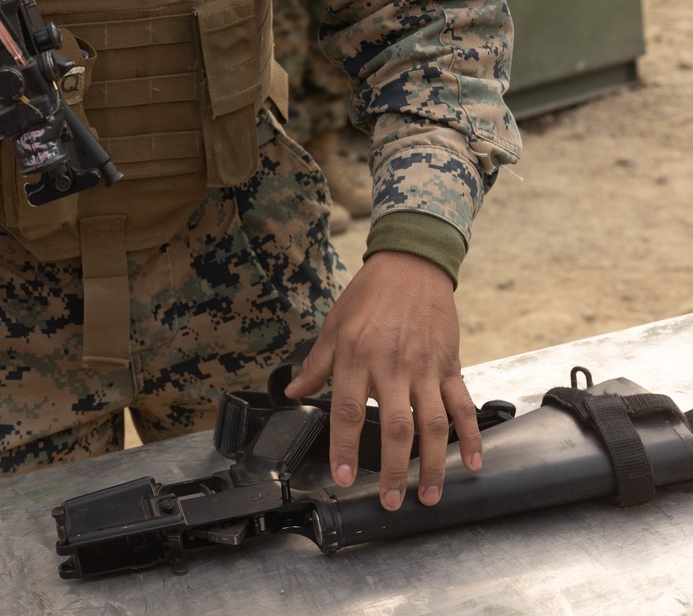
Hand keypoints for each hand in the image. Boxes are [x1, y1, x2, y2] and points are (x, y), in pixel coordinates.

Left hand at [284, 250, 480, 510]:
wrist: (411, 263)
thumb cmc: (369, 294)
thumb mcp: (334, 325)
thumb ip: (315, 364)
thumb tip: (291, 392)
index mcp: (357, 356)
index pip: (348, 410)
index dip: (345, 448)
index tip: (343, 478)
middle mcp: (392, 365)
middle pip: (395, 427)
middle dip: (393, 470)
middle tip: (389, 501)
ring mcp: (424, 367)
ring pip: (432, 424)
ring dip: (433, 464)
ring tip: (429, 496)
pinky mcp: (449, 364)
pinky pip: (462, 404)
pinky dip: (471, 435)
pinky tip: (474, 463)